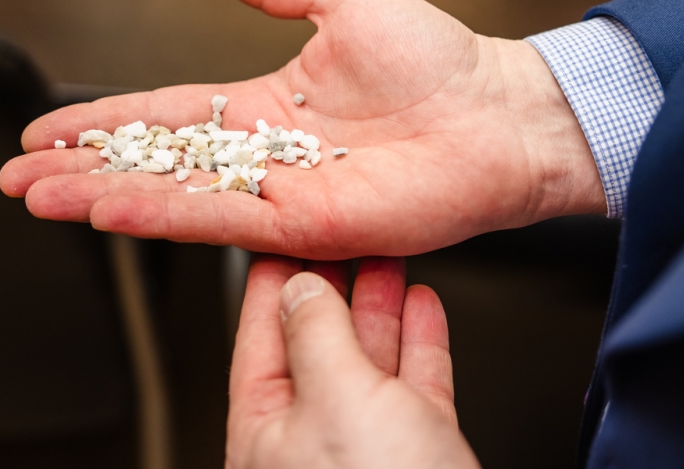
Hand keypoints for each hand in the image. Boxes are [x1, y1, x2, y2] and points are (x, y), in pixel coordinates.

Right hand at [0, 0, 603, 257]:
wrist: (496, 112)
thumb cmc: (440, 61)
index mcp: (269, 106)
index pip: (169, 113)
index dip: (106, 120)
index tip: (53, 126)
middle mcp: (268, 156)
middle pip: (158, 163)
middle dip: (86, 167)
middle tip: (22, 175)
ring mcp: (284, 193)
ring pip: (177, 196)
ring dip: (105, 194)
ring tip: (42, 193)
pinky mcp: (308, 223)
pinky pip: (224, 218)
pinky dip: (164, 214)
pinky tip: (113, 207)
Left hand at [226, 255, 479, 468]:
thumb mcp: (337, 401)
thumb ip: (316, 337)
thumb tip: (301, 290)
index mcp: (265, 432)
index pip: (260, 337)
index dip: (274, 281)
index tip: (286, 236)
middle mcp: (310, 438)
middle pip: (317, 342)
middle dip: (336, 283)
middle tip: (348, 235)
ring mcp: (365, 444)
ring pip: (370, 359)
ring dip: (381, 305)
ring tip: (389, 259)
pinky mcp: (416, 449)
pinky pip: (415, 384)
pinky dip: (420, 342)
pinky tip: (423, 308)